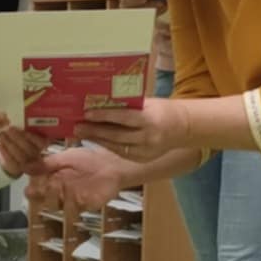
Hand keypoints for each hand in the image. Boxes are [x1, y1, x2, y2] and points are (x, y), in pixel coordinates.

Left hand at [0, 124, 43, 179]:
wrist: (14, 158)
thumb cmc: (21, 140)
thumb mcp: (25, 133)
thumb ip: (24, 128)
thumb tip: (14, 117)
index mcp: (42, 146)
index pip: (41, 142)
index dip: (32, 137)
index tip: (23, 129)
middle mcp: (37, 156)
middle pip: (29, 148)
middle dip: (18, 138)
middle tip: (9, 128)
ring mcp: (27, 164)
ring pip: (20, 155)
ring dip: (9, 143)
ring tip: (2, 133)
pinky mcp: (17, 169)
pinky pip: (11, 161)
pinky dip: (4, 152)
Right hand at [27, 146, 125, 213]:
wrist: (115, 167)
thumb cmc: (92, 160)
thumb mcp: (68, 157)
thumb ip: (49, 163)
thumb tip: (26, 166)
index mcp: (55, 177)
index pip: (38, 186)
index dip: (33, 187)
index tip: (30, 186)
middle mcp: (61, 190)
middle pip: (45, 197)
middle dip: (41, 194)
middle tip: (41, 188)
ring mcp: (72, 199)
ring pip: (57, 204)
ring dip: (54, 199)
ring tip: (55, 188)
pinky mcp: (84, 205)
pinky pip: (73, 210)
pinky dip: (69, 205)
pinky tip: (69, 197)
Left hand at [74, 97, 190, 161]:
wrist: (183, 127)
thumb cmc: (161, 109)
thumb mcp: (147, 104)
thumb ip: (128, 105)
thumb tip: (102, 101)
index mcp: (150, 119)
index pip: (123, 118)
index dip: (104, 116)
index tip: (87, 113)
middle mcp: (148, 137)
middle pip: (116, 135)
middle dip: (94, 131)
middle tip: (77, 126)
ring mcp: (146, 151)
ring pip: (116, 146)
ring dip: (97, 139)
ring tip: (82, 133)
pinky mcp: (143, 159)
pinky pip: (121, 152)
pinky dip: (107, 145)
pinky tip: (96, 139)